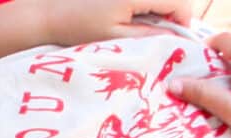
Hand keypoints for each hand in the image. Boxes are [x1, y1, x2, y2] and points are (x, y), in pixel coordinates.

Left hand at [31, 0, 193, 47]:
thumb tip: (178, 39)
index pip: (180, 3)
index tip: (172, 38)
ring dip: (158, 6)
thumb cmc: (78, 28)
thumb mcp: (116, 38)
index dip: (182, 22)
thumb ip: (150, 36)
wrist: (48, 11)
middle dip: (171, 12)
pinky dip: (144, 2)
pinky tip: (128, 11)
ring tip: (138, 22)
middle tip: (154, 32)